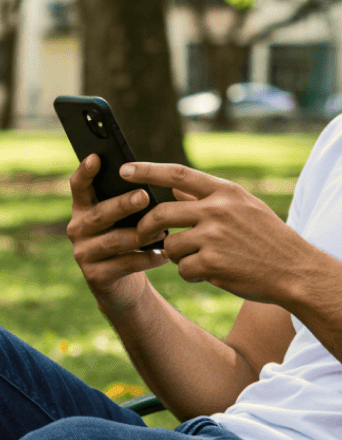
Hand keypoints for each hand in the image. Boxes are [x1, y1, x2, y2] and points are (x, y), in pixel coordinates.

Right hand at [67, 154, 168, 311]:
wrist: (125, 282)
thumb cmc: (132, 239)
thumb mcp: (130, 217)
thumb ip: (135, 199)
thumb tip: (161, 179)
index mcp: (85, 208)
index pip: (79, 186)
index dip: (85, 172)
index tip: (96, 157)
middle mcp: (78, 228)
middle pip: (100, 213)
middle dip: (122, 204)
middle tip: (144, 196)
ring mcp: (83, 253)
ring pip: (114, 240)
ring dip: (141, 234)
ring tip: (164, 231)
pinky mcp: (95, 276)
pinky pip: (124, 264)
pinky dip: (147, 258)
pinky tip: (164, 254)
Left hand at [125, 163, 307, 303]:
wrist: (294, 270)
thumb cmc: (268, 239)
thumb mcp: (245, 208)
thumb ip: (210, 199)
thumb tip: (174, 190)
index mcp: (226, 193)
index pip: (178, 175)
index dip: (147, 171)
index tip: (125, 169)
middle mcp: (218, 210)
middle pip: (161, 212)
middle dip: (146, 226)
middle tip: (144, 235)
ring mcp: (214, 237)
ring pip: (170, 245)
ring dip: (176, 256)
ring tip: (199, 259)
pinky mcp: (211, 263)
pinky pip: (182, 269)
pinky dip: (192, 274)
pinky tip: (213, 273)